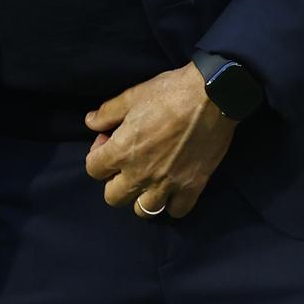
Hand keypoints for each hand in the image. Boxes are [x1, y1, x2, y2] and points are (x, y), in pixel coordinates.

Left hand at [84, 62, 237, 219]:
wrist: (212, 96)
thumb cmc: (170, 92)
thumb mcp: (132, 96)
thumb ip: (107, 112)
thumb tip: (91, 122)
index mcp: (122, 151)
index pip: (93, 170)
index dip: (97, 155)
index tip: (110, 141)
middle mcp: (141, 174)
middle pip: (113, 198)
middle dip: (114, 181)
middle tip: (127, 164)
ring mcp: (167, 184)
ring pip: (143, 211)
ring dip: (141, 197)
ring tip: (149, 180)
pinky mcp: (192, 187)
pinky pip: (177, 211)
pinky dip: (172, 204)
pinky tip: (173, 188)